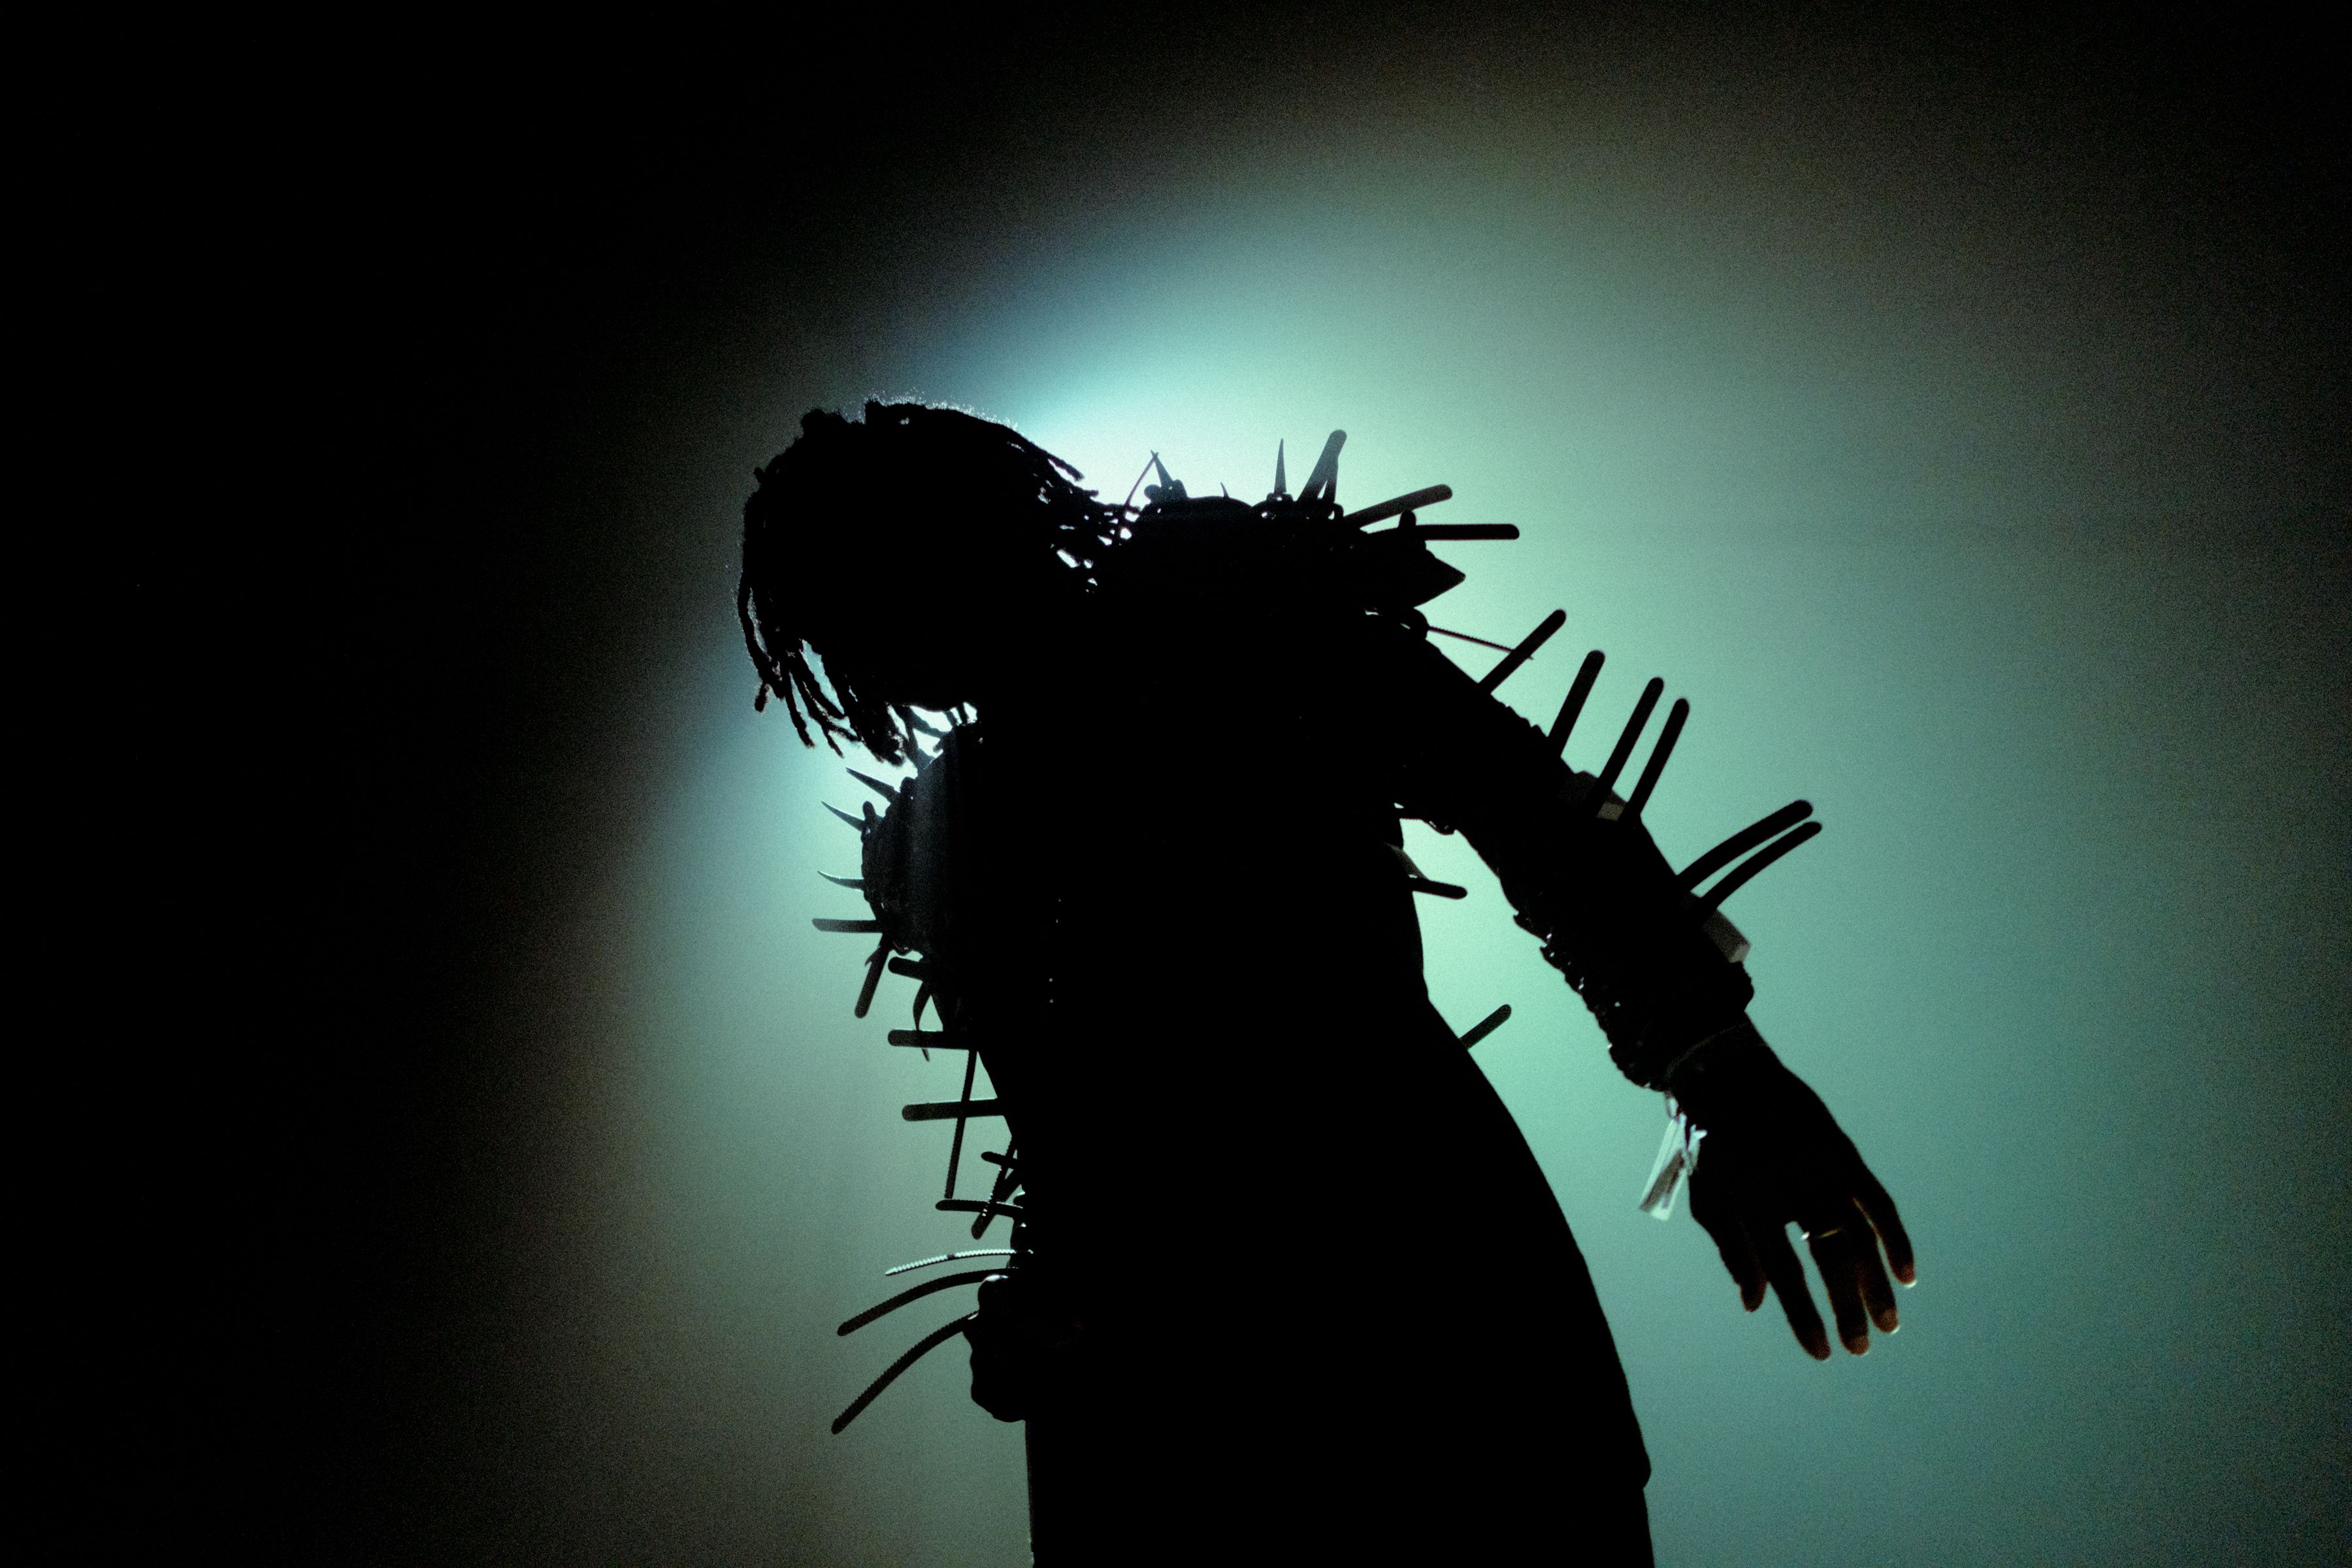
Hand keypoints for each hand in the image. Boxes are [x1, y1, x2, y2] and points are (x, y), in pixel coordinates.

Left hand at [1681, 1037, 1914, 1358]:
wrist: (1726, 1074)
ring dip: (1877, 1283)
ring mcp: (1823, 1164)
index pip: (1783, 1271)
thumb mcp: (1707, 1199)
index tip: (1821, 1353)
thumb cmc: (1710, 1146)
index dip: (1803, 1315)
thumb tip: (1757, 1305)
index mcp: (1750, 1199)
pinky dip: (1895, 1238)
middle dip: (1847, 1307)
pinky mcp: (1844, 1152)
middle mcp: (1791, 1182)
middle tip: (1860, 1349)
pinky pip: (1877, 1201)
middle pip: (1829, 1257)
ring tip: (1888, 1324)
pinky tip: (1906, 1273)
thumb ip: (1734, 1252)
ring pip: (1861, 1233)